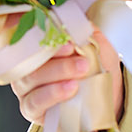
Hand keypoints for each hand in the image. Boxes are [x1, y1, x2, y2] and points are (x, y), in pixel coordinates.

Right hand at [9, 30, 123, 125]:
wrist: (106, 101)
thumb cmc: (95, 71)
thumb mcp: (96, 47)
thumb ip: (86, 33)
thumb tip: (77, 22)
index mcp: (39, 45)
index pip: (31, 35)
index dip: (45, 34)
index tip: (67, 38)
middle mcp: (27, 65)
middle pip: (30, 56)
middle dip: (56, 56)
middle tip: (82, 60)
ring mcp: (26, 88)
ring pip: (31, 77)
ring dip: (57, 73)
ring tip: (81, 72)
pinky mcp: (30, 109)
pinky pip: (33, 102)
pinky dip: (52, 94)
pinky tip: (70, 89)